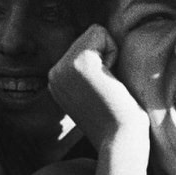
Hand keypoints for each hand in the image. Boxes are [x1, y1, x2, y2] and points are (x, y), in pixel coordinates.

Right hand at [48, 25, 147, 151]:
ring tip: (109, 86)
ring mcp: (62, 68)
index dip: (105, 63)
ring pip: (96, 33)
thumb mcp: (96, 92)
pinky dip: (114, 54)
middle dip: (108, 58)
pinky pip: (102, 34)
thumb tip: (103, 51)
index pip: (86, 45)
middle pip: (90, 36)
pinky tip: (111, 81)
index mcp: (57, 80)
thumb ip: (92, 73)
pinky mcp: (78, 63)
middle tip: (108, 89)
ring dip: (111, 57)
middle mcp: (54, 73)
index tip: (104, 92)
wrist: (121, 141)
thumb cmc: (119, 121)